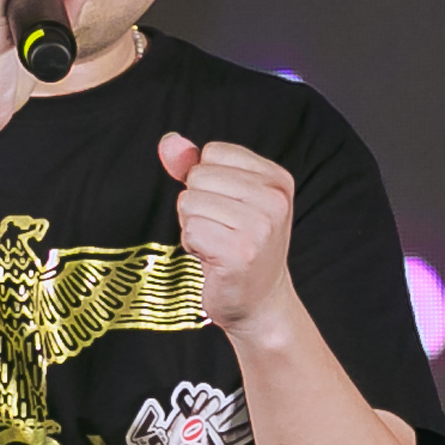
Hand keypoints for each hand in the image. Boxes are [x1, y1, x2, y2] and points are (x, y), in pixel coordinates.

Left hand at [158, 133, 298, 336]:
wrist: (260, 302)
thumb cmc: (241, 246)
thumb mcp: (226, 197)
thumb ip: (194, 166)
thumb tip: (168, 142)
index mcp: (277, 179)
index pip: (213, 152)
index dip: (207, 181)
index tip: (228, 209)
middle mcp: (274, 200)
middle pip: (198, 176)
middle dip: (197, 205)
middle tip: (222, 231)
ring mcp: (260, 227)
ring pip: (190, 203)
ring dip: (193, 226)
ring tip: (218, 244)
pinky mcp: (240, 253)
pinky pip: (190, 231)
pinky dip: (193, 246)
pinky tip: (213, 259)